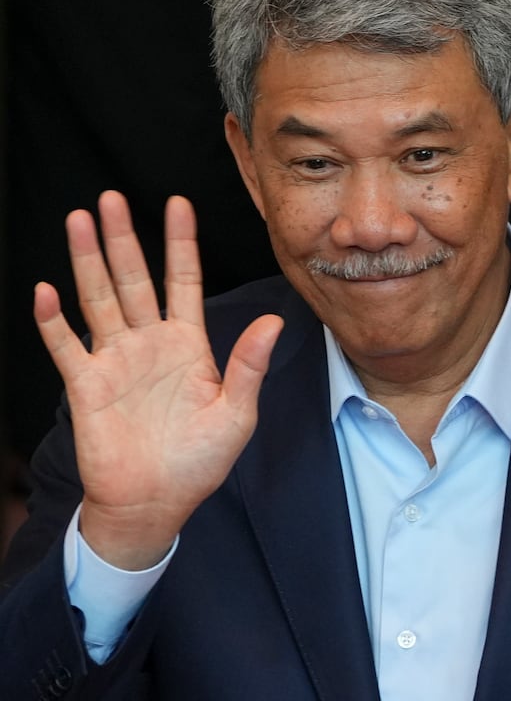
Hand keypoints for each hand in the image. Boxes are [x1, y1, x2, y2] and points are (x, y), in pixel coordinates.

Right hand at [33, 192, 281, 569]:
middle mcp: (149, 344)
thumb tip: (275, 324)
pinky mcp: (86, 386)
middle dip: (123, 239)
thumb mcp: (237, 413)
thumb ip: (249, 366)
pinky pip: (65, 347)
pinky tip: (46, 290)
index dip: (180, 243)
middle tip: (112, 197)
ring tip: (79, 220)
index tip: (179, 203)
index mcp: (189, 345)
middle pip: (134, 279)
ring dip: (87, 261)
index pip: (183, 280)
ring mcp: (114, 361)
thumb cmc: (200, 461)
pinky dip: (53, 320)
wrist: (157, 503)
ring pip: (98, 299)